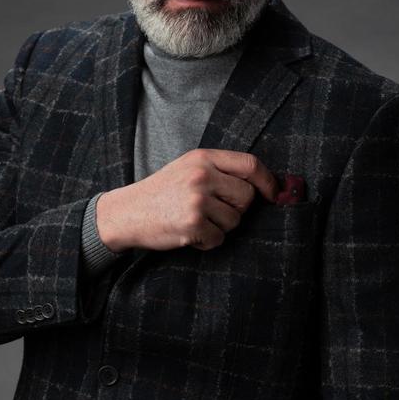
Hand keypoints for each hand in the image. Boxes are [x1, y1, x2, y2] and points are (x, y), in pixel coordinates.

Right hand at [96, 148, 278, 251]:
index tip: (273, 195)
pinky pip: (219, 238)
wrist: (126, 212)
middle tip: (213, 211)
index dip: (267, 181)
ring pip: (235, 221)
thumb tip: (264, 186)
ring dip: (219, 227)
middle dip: (236, 209)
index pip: (250, 164)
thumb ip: (220, 171)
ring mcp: (197, 200)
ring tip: (195, 221)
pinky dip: (207, 241)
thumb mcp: (188, 168)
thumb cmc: (161, 192)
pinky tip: (188, 233)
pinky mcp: (192, 224)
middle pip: (247, 197)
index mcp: (203, 158)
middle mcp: (202, 176)